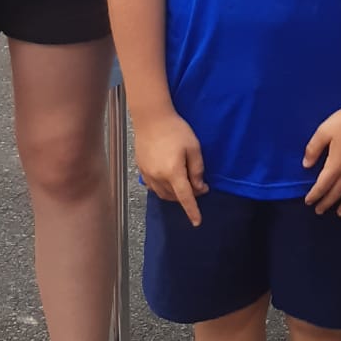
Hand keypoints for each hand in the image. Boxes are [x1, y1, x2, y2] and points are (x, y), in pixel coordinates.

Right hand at [133, 111, 207, 225]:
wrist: (151, 118)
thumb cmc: (176, 130)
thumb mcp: (194, 148)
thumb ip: (197, 170)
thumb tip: (199, 188)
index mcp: (173, 172)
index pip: (185, 198)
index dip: (192, 211)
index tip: (197, 222)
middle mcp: (158, 177)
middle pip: (174, 196)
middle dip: (187, 196)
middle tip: (198, 184)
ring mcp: (148, 175)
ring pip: (163, 194)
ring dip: (175, 194)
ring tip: (184, 182)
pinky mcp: (141, 170)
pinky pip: (153, 187)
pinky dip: (163, 189)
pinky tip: (169, 180)